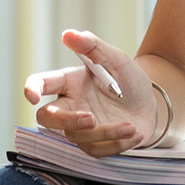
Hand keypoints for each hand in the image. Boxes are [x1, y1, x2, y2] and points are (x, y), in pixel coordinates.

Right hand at [23, 29, 158, 157]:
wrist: (152, 103)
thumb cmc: (129, 80)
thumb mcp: (117, 59)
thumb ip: (94, 47)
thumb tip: (68, 34)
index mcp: (70, 83)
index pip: (42, 83)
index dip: (32, 88)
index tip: (32, 95)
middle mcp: (70, 106)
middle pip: (48, 118)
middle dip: (66, 121)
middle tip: (90, 118)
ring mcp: (80, 128)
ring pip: (78, 137)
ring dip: (105, 133)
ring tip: (131, 126)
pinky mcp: (94, 144)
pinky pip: (97, 151)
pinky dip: (117, 144)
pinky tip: (136, 134)